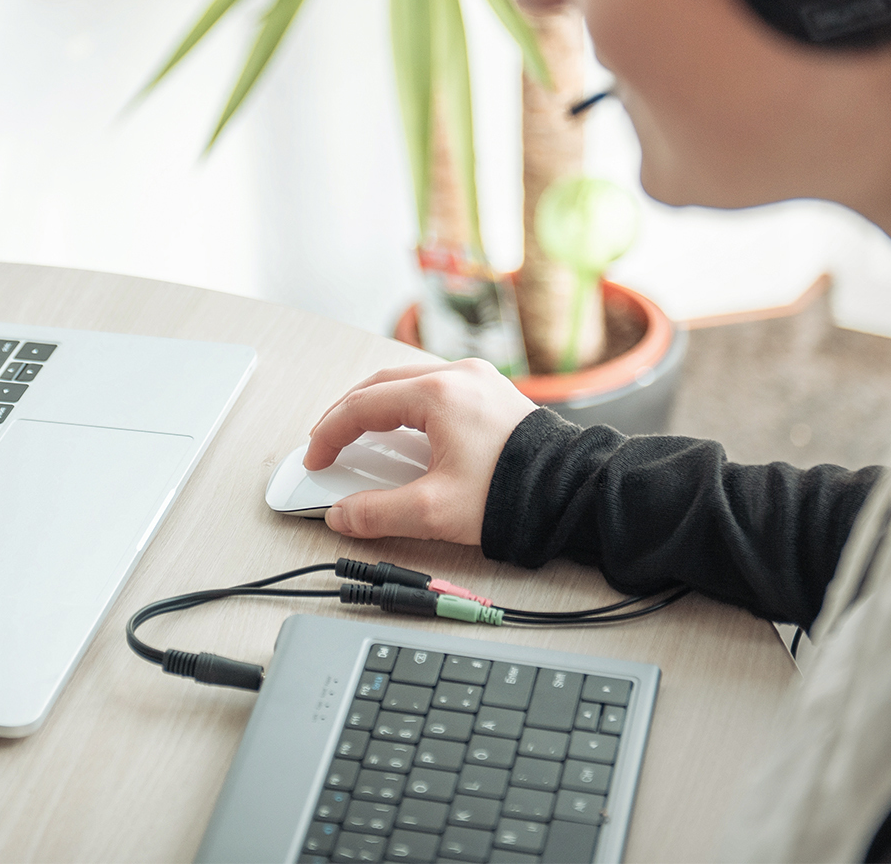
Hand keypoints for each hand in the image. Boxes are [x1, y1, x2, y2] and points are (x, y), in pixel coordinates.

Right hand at [305, 358, 535, 544]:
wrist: (575, 493)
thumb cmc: (516, 495)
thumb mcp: (435, 511)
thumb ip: (378, 513)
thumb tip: (341, 515)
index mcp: (439, 394)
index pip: (363, 406)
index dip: (330, 434)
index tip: (315, 459)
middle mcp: (458, 376)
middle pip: (382, 385)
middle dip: (347, 414)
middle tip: (325, 443)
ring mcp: (478, 381)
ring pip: (408, 382)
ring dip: (377, 407)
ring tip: (356, 435)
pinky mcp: (492, 394)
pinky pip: (435, 390)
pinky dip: (407, 407)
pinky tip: (400, 431)